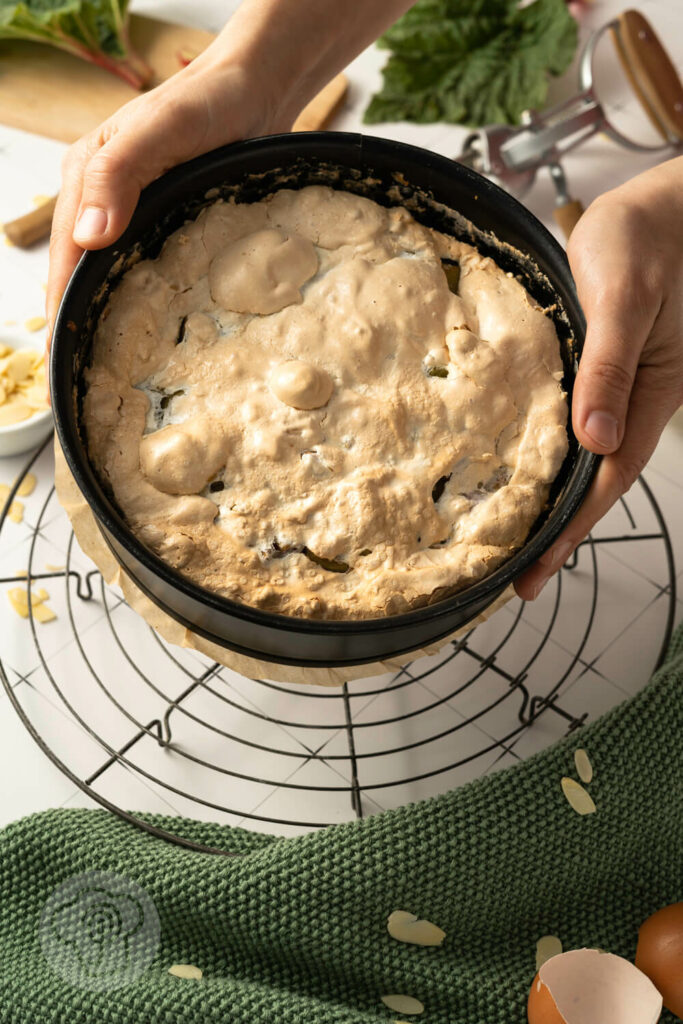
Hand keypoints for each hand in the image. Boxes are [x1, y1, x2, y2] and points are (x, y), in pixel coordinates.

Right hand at [45, 0, 415, 353]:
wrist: (255, 89)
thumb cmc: (207, 101)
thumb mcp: (159, 129)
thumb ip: (118, 174)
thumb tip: (88, 239)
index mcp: (86, 179)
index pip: (64, 260)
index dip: (64, 312)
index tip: (70, 363)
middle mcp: (101, 199)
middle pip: (80, 274)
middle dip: (83, 325)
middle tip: (95, 383)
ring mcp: (132, 212)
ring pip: (111, 275)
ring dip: (112, 317)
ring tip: (120, 371)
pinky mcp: (163, 219)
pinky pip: (143, 266)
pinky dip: (142, 299)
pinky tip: (157, 332)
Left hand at [515, 156, 682, 599]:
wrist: (665, 203)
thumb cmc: (650, 237)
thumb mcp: (626, 297)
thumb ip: (610, 366)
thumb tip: (595, 437)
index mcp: (649, 395)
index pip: (606, 481)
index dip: (570, 529)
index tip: (534, 572)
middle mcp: (634, 402)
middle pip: (595, 481)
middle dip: (558, 530)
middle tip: (516, 575)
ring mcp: (618, 387)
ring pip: (585, 458)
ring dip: (554, 498)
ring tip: (514, 534)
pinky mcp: (599, 367)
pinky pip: (575, 423)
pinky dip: (551, 454)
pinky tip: (524, 466)